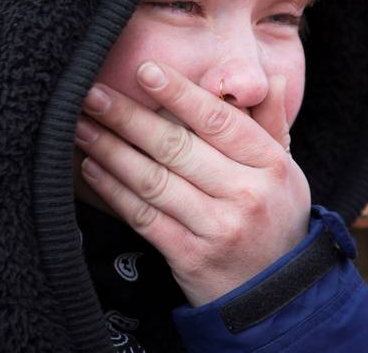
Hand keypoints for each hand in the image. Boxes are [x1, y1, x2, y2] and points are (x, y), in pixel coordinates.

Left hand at [74, 60, 310, 305]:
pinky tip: (92, 168)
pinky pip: (144, 217)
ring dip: (111, 150)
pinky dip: (114, 191)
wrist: (280, 296)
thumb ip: (270, 122)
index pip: (218, 120)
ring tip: (81, 127)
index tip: (145, 71)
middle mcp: (246, 193)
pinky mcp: (190, 256)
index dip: (179, 93)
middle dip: (128, 117)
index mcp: (269, 163)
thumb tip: (269, 77)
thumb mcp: (286, 170)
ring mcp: (217, 227)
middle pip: (176, 147)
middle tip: (92, 94)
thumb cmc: (276, 218)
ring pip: (154, 180)